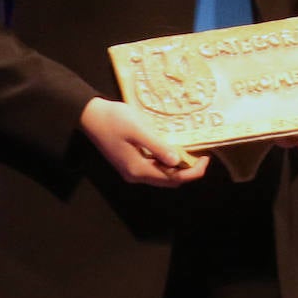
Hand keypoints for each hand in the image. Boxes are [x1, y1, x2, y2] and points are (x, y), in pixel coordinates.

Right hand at [79, 97, 208, 185]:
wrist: (91, 116)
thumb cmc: (114, 120)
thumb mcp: (139, 130)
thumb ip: (158, 146)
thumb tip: (177, 161)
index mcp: (138, 169)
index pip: (172, 178)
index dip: (192, 172)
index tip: (206, 158)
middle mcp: (135, 175)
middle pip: (168, 181)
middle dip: (188, 171)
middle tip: (202, 156)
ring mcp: (131, 170)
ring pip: (161, 176)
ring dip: (177, 168)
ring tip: (191, 152)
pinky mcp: (129, 163)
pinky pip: (153, 168)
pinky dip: (166, 163)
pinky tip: (173, 150)